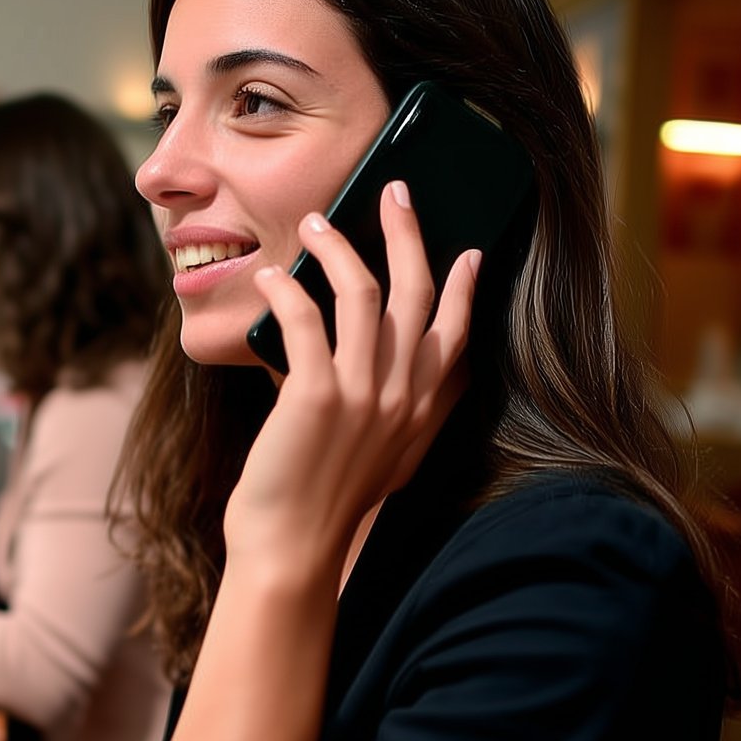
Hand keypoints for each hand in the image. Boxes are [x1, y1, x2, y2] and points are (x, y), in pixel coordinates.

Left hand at [228, 181, 476, 576]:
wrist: (291, 548)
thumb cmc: (321, 503)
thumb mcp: (383, 461)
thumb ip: (396, 416)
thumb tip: (391, 372)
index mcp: (421, 412)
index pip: (456, 334)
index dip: (464, 289)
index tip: (468, 253)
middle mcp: (401, 396)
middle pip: (418, 293)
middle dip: (408, 233)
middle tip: (395, 192)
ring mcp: (362, 394)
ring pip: (363, 292)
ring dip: (339, 247)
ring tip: (315, 222)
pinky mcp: (315, 395)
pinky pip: (305, 319)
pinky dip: (287, 289)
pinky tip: (272, 277)